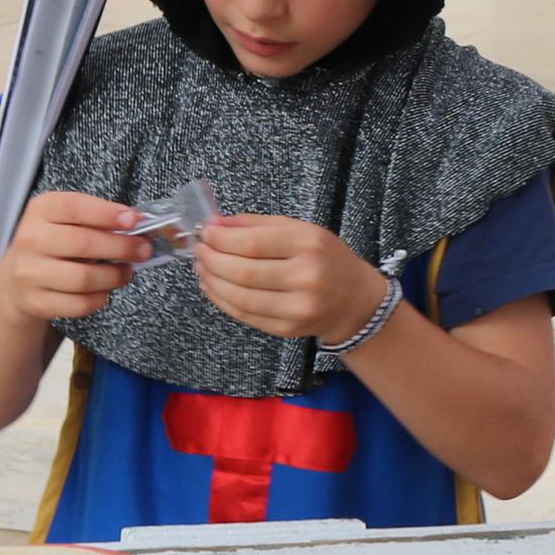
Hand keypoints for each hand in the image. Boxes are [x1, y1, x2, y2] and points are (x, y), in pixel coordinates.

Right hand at [0, 190, 149, 323]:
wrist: (17, 281)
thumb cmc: (53, 245)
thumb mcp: (66, 221)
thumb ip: (96, 219)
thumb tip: (138, 224)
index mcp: (41, 210)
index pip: (74, 207)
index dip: (106, 213)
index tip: (134, 220)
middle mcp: (30, 239)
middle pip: (83, 244)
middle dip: (121, 248)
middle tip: (144, 250)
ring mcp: (30, 273)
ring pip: (83, 278)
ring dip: (114, 276)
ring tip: (127, 272)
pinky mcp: (36, 302)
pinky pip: (78, 304)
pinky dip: (100, 299)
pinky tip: (106, 291)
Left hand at [195, 215, 393, 344]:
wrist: (355, 301)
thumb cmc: (325, 258)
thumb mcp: (301, 230)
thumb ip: (258, 224)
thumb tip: (216, 225)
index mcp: (309, 245)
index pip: (253, 243)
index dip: (221, 240)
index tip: (205, 233)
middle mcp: (306, 277)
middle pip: (243, 272)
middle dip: (212, 260)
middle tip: (199, 251)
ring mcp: (297, 308)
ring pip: (240, 297)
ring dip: (212, 282)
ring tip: (201, 268)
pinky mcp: (287, 329)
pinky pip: (245, 315)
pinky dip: (222, 301)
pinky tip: (213, 287)